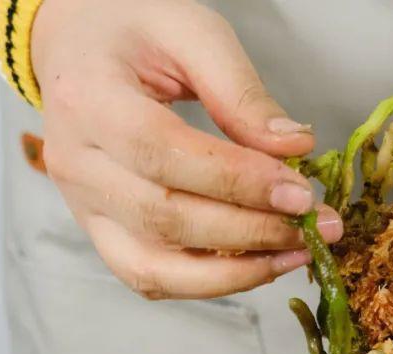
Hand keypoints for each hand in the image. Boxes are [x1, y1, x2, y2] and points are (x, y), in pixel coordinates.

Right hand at [31, 0, 341, 298]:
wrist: (78, 46)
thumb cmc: (134, 31)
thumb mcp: (191, 32)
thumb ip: (241, 91)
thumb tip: (294, 149)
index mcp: (88, 99)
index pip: (163, 153)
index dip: (236, 181)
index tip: (299, 192)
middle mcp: (76, 163)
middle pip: (164, 217)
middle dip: (251, 230)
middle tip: (315, 226)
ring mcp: (84, 207)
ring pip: (154, 267)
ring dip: (235, 272)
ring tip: (297, 254)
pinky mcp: (101, 233)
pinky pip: (151, 278)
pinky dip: (209, 283)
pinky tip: (262, 264)